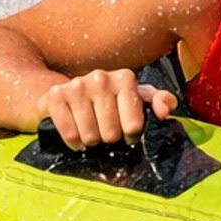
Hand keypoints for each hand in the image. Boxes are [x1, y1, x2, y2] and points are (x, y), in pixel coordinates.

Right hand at [38, 69, 176, 148]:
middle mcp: (101, 77)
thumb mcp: (137, 100)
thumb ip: (158, 102)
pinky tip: (76, 138)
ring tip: (91, 134)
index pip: (134, 125)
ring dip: (91, 142)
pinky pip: (70, 134)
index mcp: (125, 78)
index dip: (130, 136)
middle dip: (108, 139)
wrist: (67, 94)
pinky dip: (73, 143)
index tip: (126, 133)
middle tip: (105, 133)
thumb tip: (165, 109)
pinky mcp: (55, 96)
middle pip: (111, 133)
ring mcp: (76, 85)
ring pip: (90, 135)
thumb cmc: (109, 102)